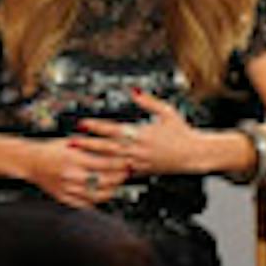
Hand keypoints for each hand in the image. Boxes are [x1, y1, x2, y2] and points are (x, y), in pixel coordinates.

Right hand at [25, 137, 128, 208]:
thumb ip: (90, 145)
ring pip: (96, 195)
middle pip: (103, 181)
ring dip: (110, 191)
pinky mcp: (63, 197)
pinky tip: (101, 196)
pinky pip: (84, 204)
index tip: (127, 163)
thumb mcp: (71, 142)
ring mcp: (67, 188)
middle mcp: (71, 175)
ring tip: (116, 186)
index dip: (119, 164)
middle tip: (125, 175)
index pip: (104, 164)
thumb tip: (112, 145)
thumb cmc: (50, 150)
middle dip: (118, 178)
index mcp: (74, 158)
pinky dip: (95, 201)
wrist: (30, 162)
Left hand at [75, 91, 197, 178]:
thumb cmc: (182, 132)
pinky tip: (95, 172)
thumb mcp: (167, 112)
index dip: (96, 127)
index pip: (113, 129)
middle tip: (70, 143)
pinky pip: (122, 173)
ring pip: (111, 162)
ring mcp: (139, 163)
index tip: (81, 123)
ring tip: (78, 157)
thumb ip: (148, 102)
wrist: (194, 154)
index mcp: (142, 134)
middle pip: (107, 148)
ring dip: (93, 159)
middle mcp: (138, 150)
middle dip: (87, 145)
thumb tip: (133, 91)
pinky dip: (108, 173)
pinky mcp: (142, 171)